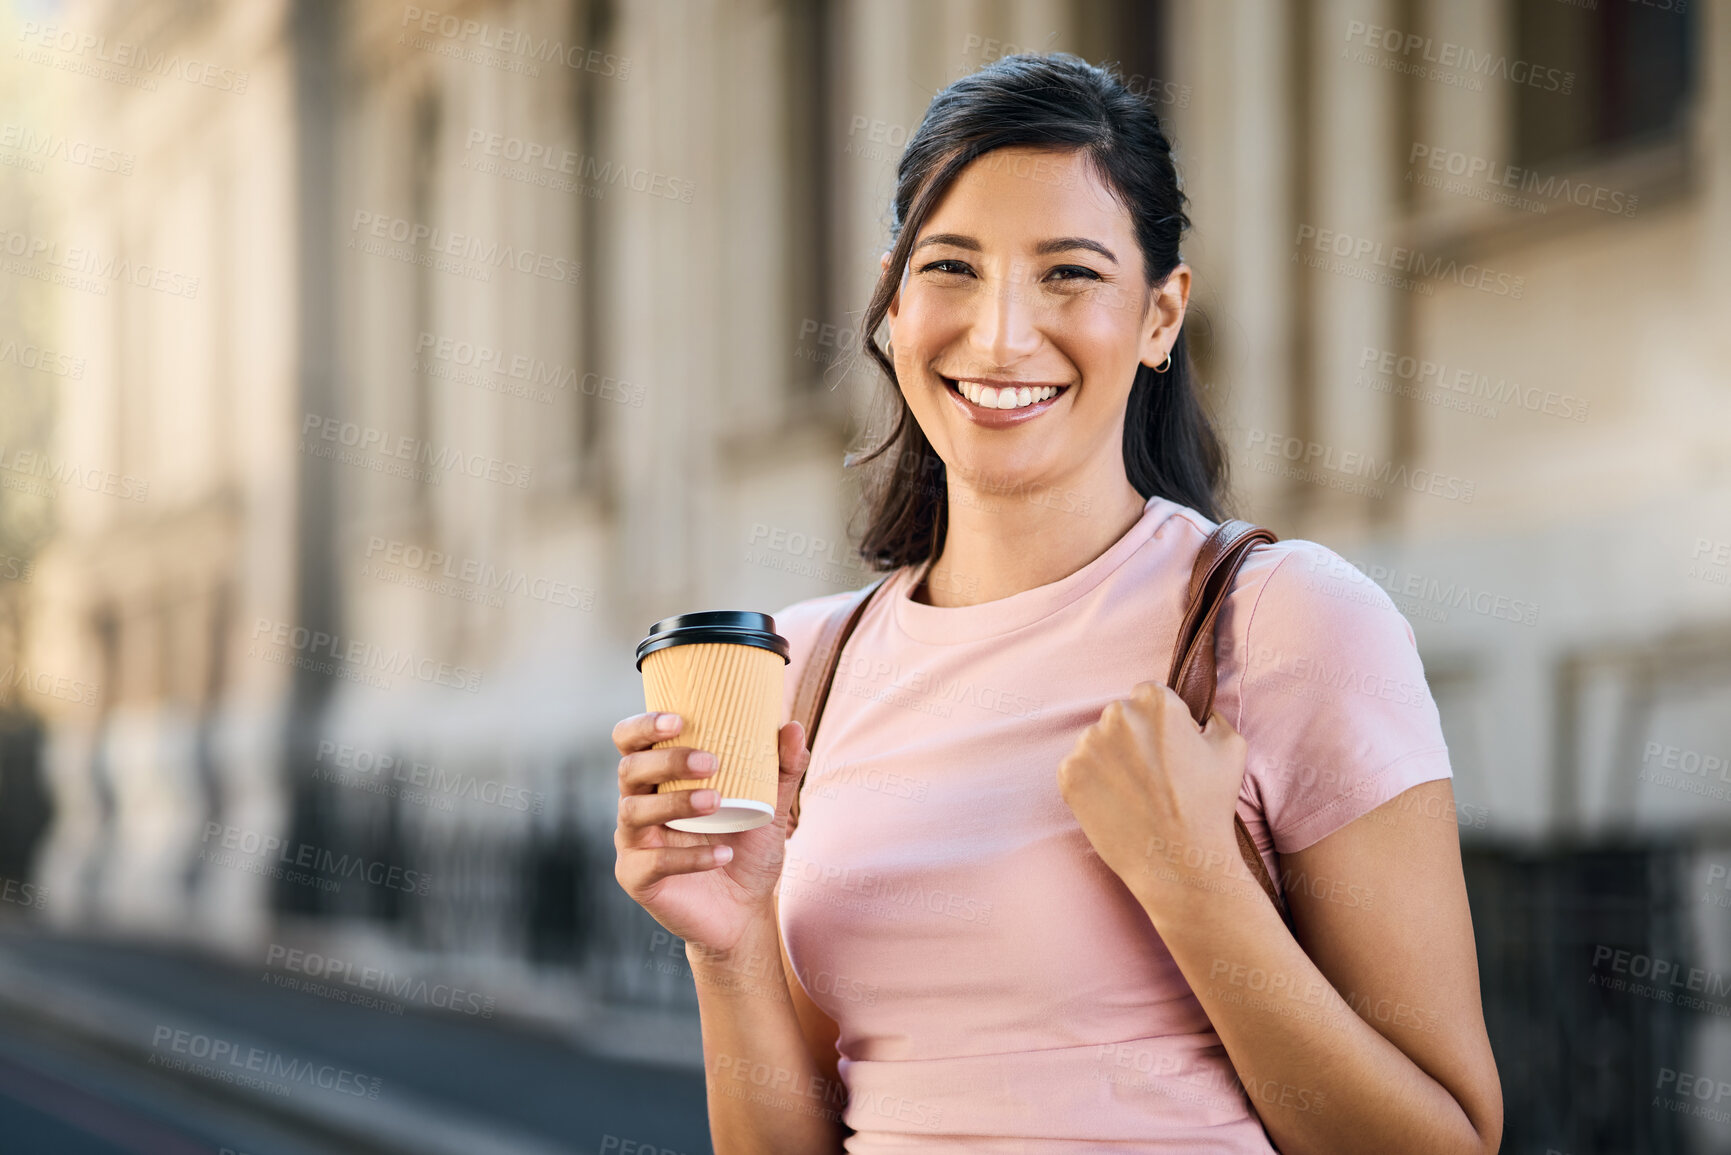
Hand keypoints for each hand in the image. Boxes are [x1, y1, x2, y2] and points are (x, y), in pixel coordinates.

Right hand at [612, 712, 811, 955]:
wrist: (745, 911)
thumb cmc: (747, 848)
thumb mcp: (771, 806)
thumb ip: (782, 767)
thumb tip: (792, 726)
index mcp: (659, 778)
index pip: (630, 741)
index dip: (644, 726)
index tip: (678, 720)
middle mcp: (638, 804)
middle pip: (630, 770)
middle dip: (668, 761)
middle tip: (712, 762)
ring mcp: (634, 842)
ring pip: (634, 812)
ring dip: (676, 802)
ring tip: (717, 802)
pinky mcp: (637, 878)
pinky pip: (654, 863)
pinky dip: (690, 857)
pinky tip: (723, 855)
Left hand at [1056, 681, 1252, 915]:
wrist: (1178, 862)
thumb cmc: (1209, 807)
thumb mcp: (1232, 749)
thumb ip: (1214, 719)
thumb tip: (1201, 716)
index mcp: (1155, 702)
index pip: (1149, 696)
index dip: (1161, 723)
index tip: (1168, 749)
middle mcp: (1117, 715)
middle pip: (1121, 717)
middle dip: (1134, 739)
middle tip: (1153, 776)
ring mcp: (1088, 745)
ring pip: (1097, 743)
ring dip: (1111, 760)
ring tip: (1136, 794)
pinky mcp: (1068, 775)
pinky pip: (1077, 769)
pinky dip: (1092, 783)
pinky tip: (1117, 803)